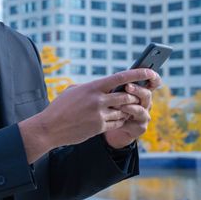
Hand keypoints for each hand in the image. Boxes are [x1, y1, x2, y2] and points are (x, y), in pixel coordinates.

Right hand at [18, 68, 158, 162]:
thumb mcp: (74, 91)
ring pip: (123, 111)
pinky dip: (118, 121)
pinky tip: (112, 119)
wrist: (50, 128)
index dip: (138, 74)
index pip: (121, 77)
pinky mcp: (99, 127)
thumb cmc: (60, 107)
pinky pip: (117, 123)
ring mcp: (99, 115)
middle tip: (136, 96)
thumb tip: (105, 85)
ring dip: (125, 110)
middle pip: (126, 96)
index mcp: (93, 87)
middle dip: (133, 96)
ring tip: (119, 108)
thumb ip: (92, 87)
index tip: (150, 72)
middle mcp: (98, 100)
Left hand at [105, 71, 161, 148]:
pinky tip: (117, 116)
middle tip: (127, 87)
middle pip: (147, 94)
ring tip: (118, 104)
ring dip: (129, 106)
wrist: (110, 127)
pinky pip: (135, 123)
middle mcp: (145, 103)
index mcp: (141, 92)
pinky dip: (125, 118)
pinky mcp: (140, 128)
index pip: (153, 83)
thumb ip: (119, 87)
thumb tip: (117, 79)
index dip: (154, 77)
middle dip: (137, 90)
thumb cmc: (112, 106)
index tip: (150, 73)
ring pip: (140, 109)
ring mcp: (144, 116)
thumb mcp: (114, 94)